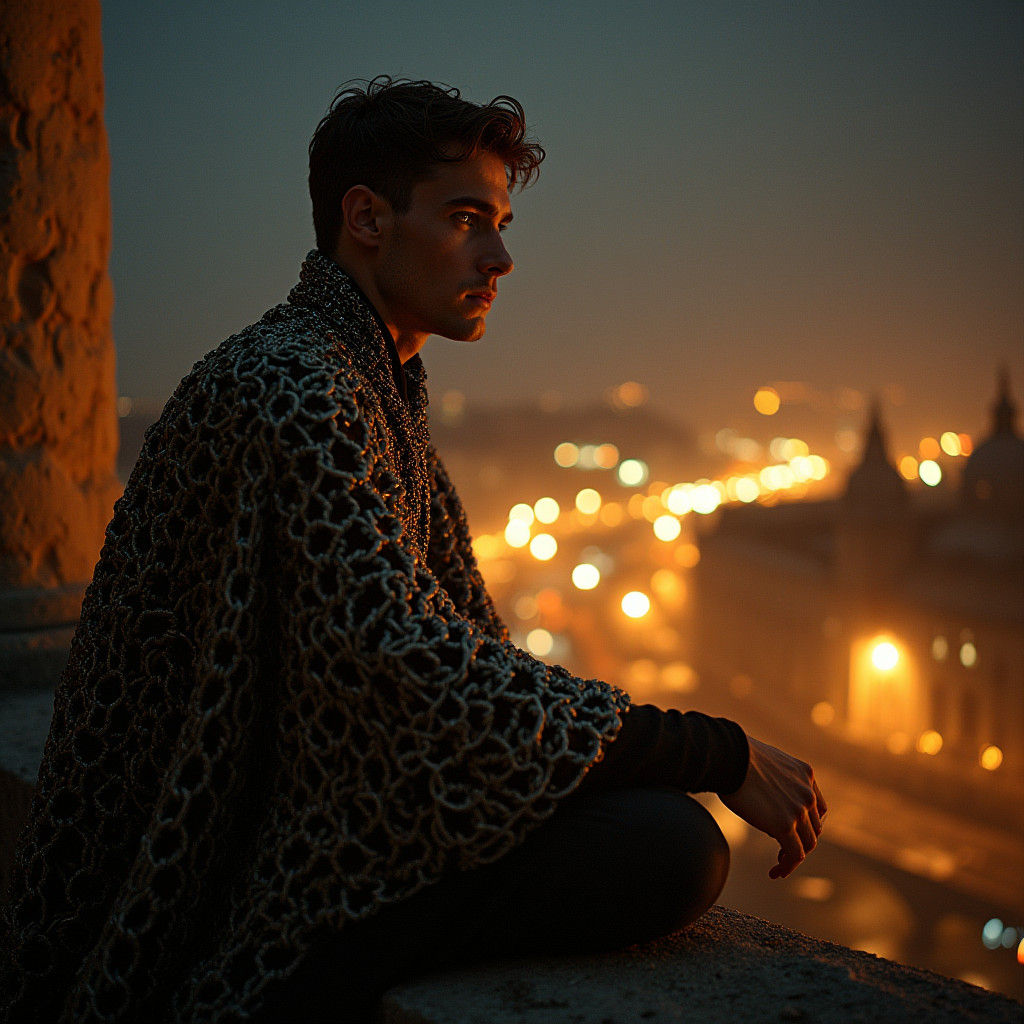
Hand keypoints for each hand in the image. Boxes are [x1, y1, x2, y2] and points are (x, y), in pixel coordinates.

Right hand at [719, 736, 826, 878]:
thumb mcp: (764, 763)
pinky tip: (775, 872)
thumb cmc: (735, 756)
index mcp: (805, 774)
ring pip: (807, 845)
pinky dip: (787, 866)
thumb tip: (759, 791)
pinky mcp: (785, 825)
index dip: (806, 825)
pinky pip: (795, 854)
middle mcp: (808, 792)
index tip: (792, 834)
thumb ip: (773, 778)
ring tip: (779, 867)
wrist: (729, 755)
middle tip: (782, 852)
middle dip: (800, 842)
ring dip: (793, 858)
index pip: (817, 808)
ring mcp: (799, 809)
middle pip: (813, 829)